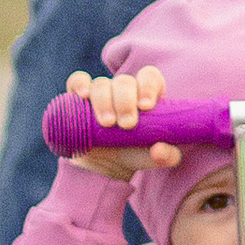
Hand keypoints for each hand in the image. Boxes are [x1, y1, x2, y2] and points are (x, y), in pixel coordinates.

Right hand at [60, 64, 179, 179]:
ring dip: (104, 102)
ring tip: (107, 124)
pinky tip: (84, 95)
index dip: (148, 86)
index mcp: (145, 96)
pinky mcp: (79, 100)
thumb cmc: (136, 155)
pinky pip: (77, 81)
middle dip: (126, 102)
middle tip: (127, 125)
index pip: (150, 77)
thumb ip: (167, 156)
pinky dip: (80, 84)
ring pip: (101, 84)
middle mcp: (123, 91)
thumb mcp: (157, 159)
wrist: (105, 167)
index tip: (145, 106)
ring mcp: (101, 93)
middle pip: (125, 81)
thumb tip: (159, 150)